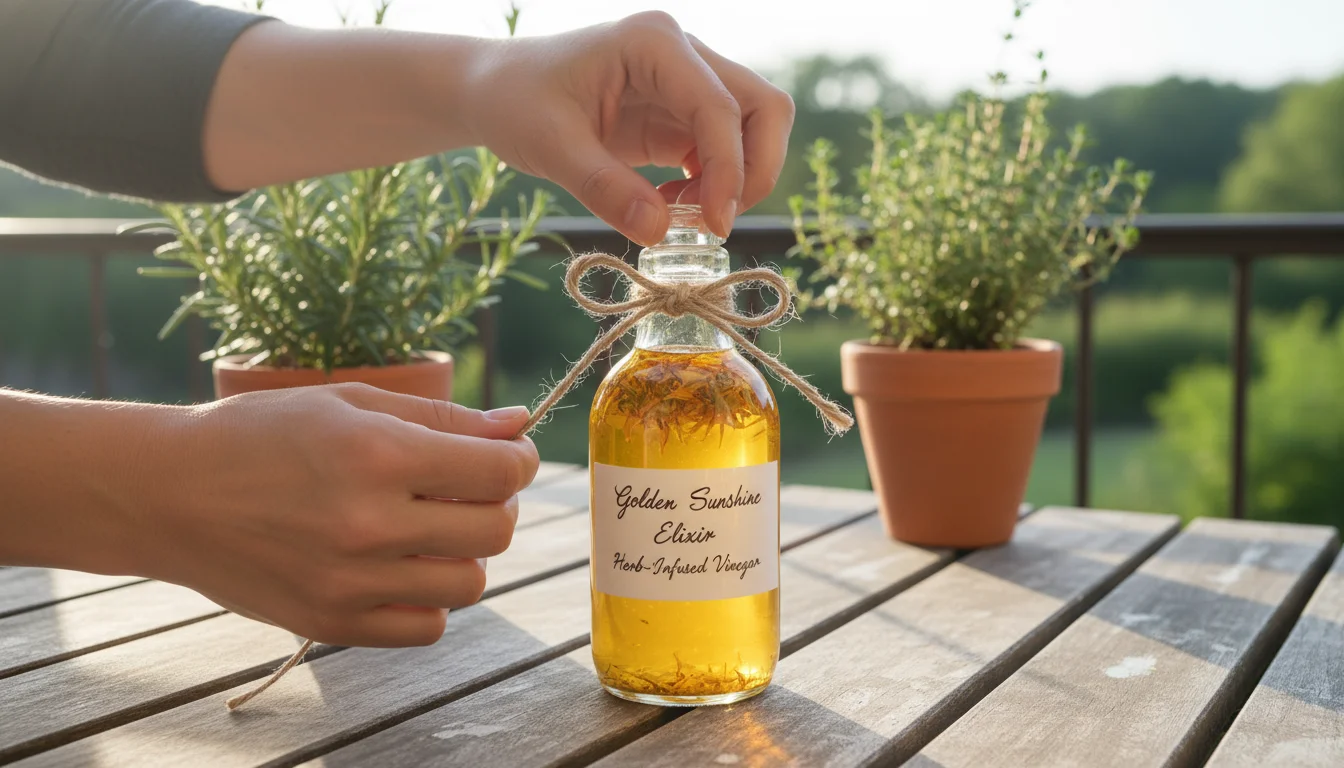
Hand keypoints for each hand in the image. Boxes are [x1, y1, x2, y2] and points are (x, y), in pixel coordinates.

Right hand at [140, 384, 537, 646]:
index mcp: (378, 455)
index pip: (499, 473)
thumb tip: (518, 425)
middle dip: (496, 504)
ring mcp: (351, 581)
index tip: (506, 456)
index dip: (517, 461)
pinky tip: (403, 568)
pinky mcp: (332, 622)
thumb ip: (443, 418)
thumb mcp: (350, 402)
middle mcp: (369, 523)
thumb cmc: (260, 434)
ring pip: (470, 584)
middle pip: (495, 530)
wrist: (170, 494)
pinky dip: (430, 600)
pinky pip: (427, 627)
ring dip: (465, 554)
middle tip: (465, 489)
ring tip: (429, 530)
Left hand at [464, 11, 795, 244]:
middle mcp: (683, 55)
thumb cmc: (515, 103)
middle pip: (763, 108)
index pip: (720, 106)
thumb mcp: (550, 148)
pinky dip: (713, 186)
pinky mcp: (681, 115)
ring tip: (683, 215)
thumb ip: (605, 188)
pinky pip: (724, 152)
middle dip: (753, 171)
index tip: (714, 224)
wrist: (495, 92)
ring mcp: (687, 83)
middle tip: (714, 223)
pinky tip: (670, 207)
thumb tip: (659, 232)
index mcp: (653, 44)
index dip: (729, 169)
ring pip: (754, 130)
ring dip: (737, 180)